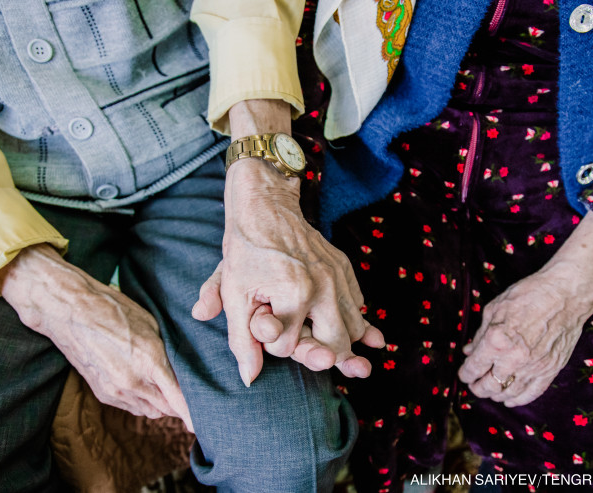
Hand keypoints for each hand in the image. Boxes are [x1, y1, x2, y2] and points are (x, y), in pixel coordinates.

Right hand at [0, 244, 192, 429]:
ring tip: (170, 392)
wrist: (69, 312)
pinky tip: (148, 389)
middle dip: (180, 406)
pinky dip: (144, 403)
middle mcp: (132, 382)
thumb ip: (168, 352)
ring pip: (150, 411)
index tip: (204, 421)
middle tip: (192, 398)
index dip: (193, 413)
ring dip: (163, 405)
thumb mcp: (151, 325)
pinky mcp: (103, 393)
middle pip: (167, 409)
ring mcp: (115, 390)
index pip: (178, 399)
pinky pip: (132, 408)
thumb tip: (183, 370)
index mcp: (149, 361)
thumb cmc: (113, 309)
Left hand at [192, 100, 383, 385]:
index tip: (261, 325)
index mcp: (293, 293)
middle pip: (333, 347)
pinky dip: (357, 323)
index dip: (271, 342)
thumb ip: (241, 339)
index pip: (287, 347)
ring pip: (354, 330)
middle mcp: (323, 286)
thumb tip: (249, 379)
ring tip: (344, 358)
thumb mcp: (233, 292)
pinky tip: (359, 334)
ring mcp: (338, 277)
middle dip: (319, 355)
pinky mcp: (345, 269)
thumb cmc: (245, 250)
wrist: (265, 206)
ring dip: (345, 345)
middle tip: (314, 356)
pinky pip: (358, 307)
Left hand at [458, 212, 592, 406]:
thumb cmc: (528, 295)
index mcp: (496, 341)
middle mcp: (514, 358)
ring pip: (510, 392)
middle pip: (490, 385)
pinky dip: (519, 399)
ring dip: (496, 395)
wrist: (566, 295)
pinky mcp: (551, 369)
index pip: (474, 367)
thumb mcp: (494, 309)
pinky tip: (510, 399)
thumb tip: (469, 351)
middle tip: (474, 385)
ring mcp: (534, 366)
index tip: (464, 375)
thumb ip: (480, 334)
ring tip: (490, 392)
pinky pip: (533, 393)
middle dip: (478, 388)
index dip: (465, 374)